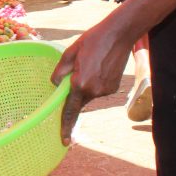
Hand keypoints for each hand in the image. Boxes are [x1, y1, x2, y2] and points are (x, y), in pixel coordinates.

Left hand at [50, 16, 137, 144]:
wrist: (119, 35)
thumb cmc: (92, 40)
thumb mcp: (70, 52)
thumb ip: (60, 72)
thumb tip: (55, 85)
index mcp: (80, 84)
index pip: (69, 110)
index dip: (65, 126)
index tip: (64, 140)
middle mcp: (94, 91)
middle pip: (78, 100)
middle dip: (75, 92)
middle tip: (80, 70)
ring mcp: (106, 91)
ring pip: (88, 94)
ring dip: (85, 85)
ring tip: (91, 63)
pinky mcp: (113, 88)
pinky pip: (98, 90)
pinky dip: (95, 82)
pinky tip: (99, 66)